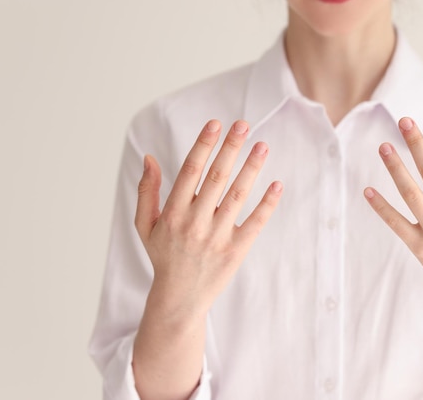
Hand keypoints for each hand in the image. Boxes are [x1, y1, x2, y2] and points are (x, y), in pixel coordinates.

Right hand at [134, 119, 282, 315]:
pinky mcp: (236, 250)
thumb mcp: (145, 226)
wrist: (180, 298)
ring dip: (251, 169)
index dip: (204, 145)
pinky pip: (254, 223)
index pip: (190, 171)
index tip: (216, 124)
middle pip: (216, 178)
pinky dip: (267, 204)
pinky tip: (277, 184)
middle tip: (243, 124)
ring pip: (237, 196)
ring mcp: (217, 237)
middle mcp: (194, 223)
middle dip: (230, 148)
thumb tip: (148, 157)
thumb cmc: (164, 256)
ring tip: (262, 146)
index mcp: (172, 213)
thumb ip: (146, 191)